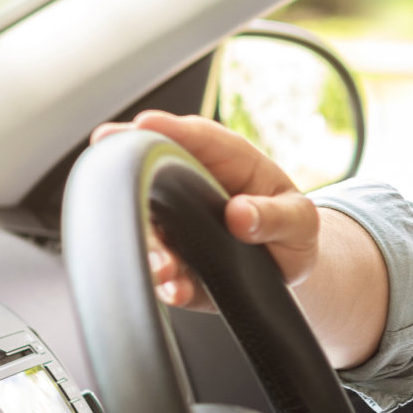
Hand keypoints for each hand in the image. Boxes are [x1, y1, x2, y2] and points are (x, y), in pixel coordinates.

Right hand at [92, 111, 319, 311]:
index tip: (144, 124)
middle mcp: (192, 190)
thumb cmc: (291, 227)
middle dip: (129, 173)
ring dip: (150, 244)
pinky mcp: (178, 268)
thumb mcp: (299, 219)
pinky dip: (167, 283)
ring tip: (162, 261)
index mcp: (228, 162)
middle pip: (154, 174)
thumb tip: (239, 213)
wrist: (288, 269)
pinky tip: (175, 288)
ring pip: (151, 230)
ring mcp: (179, 229)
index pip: (198, 138)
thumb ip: (276, 215)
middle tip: (114, 177)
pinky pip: (166, 275)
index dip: (168, 127)